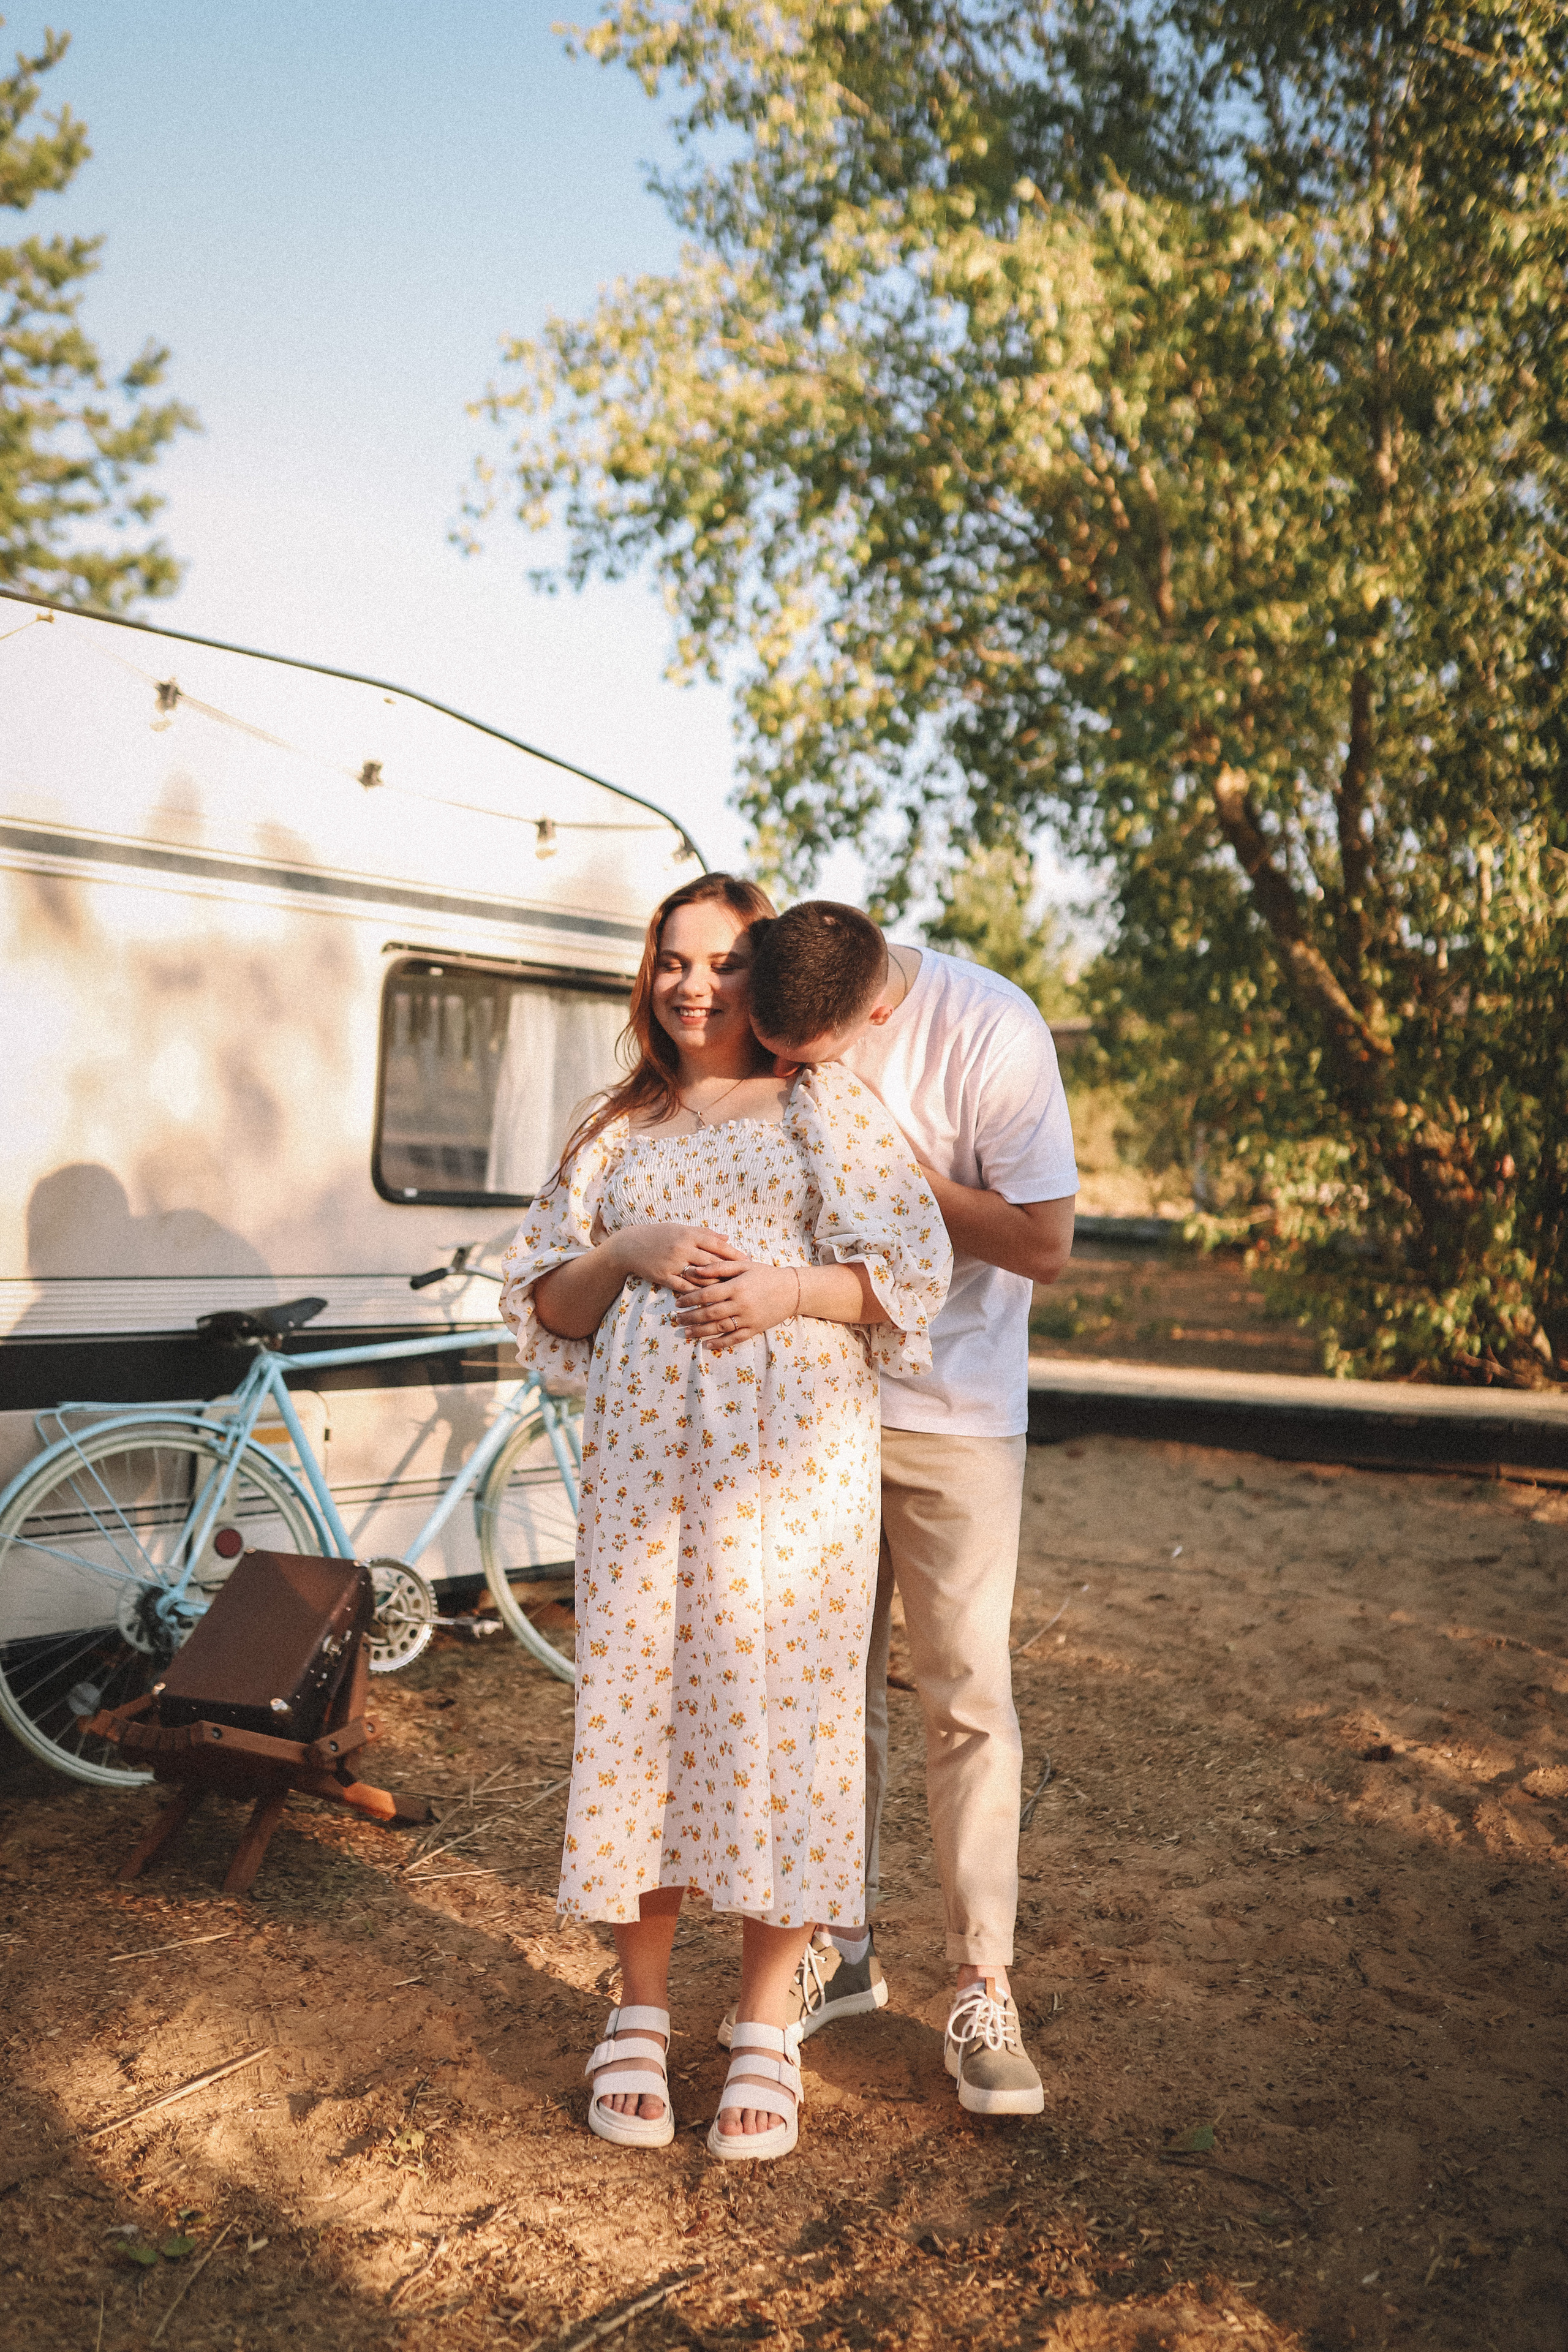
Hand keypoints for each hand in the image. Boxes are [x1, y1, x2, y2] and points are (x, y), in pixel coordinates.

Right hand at [610, 1223, 746, 1294]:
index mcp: (689, 1234)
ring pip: (701, 1278)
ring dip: (716, 1286)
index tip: (748, 1261)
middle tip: (745, 1281)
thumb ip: (705, 1234)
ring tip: (731, 1292)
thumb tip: (727, 1238)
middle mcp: (683, 1248)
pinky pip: (685, 1288)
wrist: (630, 1246)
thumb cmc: (659, 1235)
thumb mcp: (681, 1229)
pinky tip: (708, 1300)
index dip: (734, 1254)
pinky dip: (698, 1294)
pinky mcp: (664, 1277)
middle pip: (712, 1263)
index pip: (717, 1245)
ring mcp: (673, 1263)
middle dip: (730, 1272)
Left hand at [670, 1261, 799, 1347]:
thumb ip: (719, 1267)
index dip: (690, 1298)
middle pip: (710, 1313)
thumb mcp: (743, 1266)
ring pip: (719, 1328)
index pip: (707, 1294)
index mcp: (736, 1287)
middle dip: (690, 1317)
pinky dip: (720, 1343)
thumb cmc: (766, 1274)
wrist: (792, 1290)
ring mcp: (748, 1318)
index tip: (677, 1302)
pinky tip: (707, 1345)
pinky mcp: (755, 1329)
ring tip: (686, 1333)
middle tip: (676, 1319)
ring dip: (700, 1331)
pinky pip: (735, 1338)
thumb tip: (696, 1269)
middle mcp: (741, 1304)